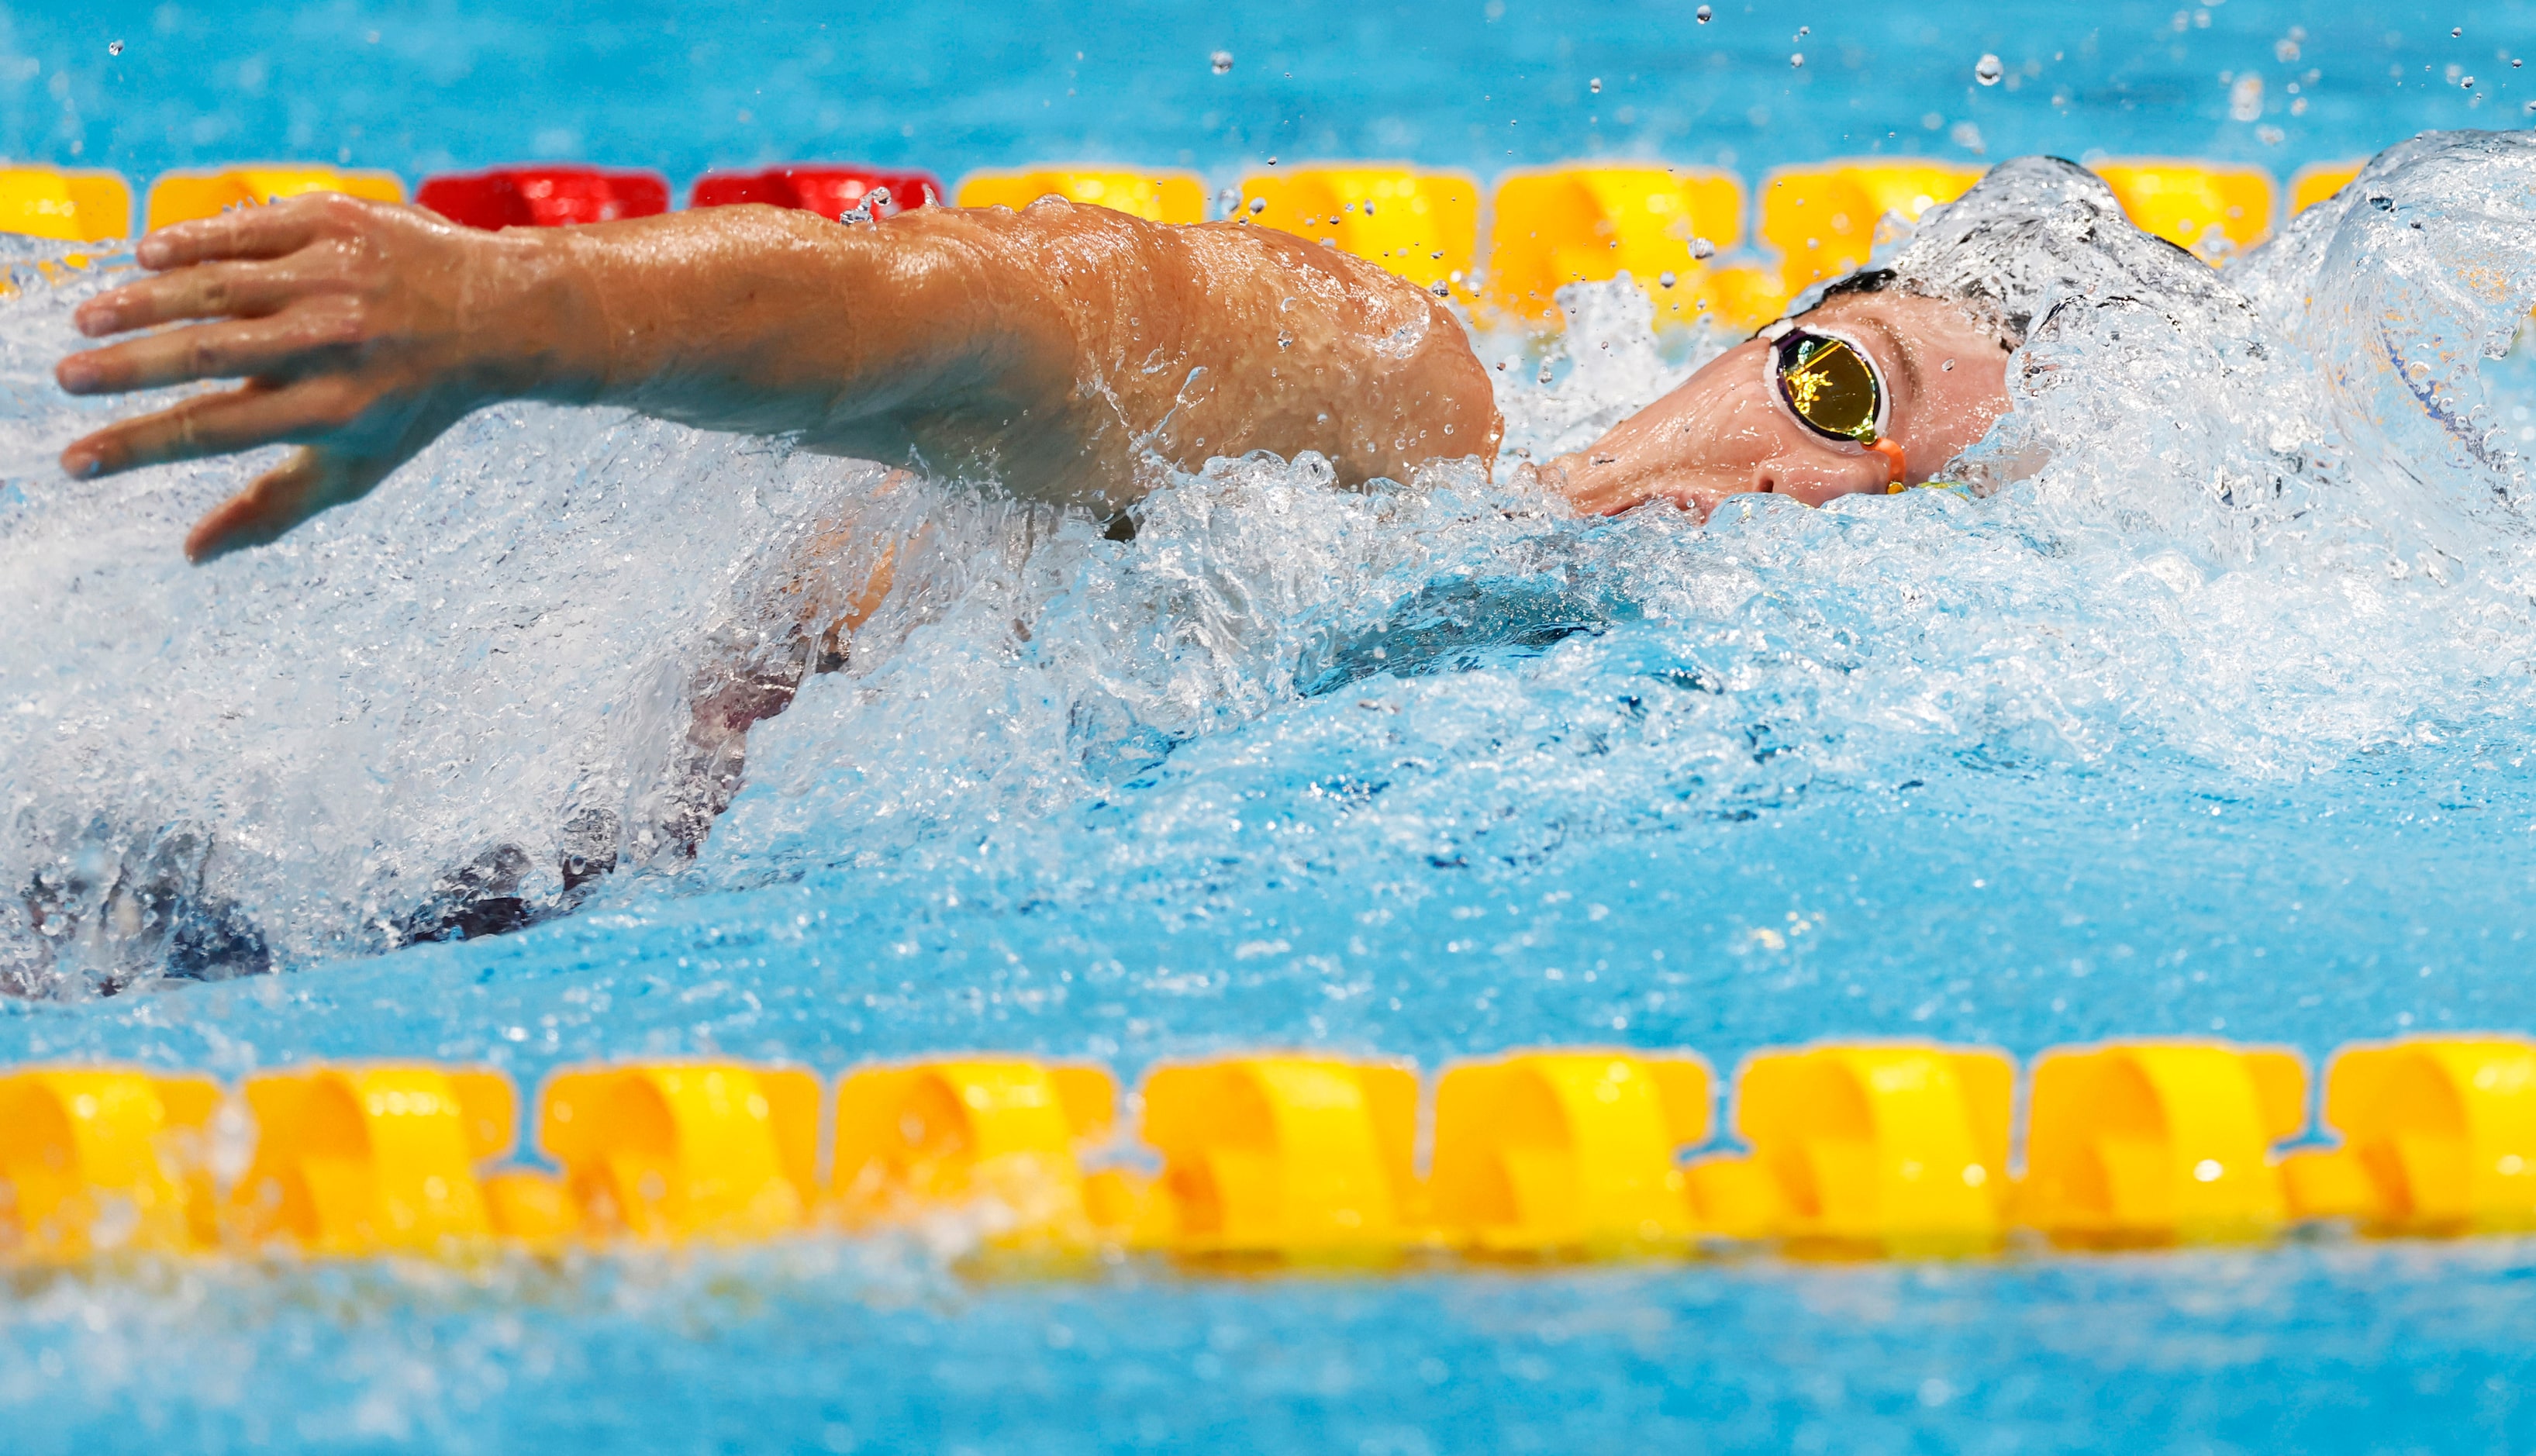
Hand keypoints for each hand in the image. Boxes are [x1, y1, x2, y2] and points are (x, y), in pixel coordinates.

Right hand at [57, 193, 515, 561]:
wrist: (497, 314)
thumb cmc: (410, 401)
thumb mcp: (358, 465)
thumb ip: (274, 507)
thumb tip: (191, 556)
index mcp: (334, 409)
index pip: (213, 430)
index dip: (136, 446)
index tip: (75, 461)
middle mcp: (334, 342)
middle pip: (205, 355)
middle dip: (124, 368)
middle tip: (67, 379)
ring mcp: (335, 276)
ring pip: (216, 286)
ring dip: (142, 302)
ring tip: (88, 321)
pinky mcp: (337, 221)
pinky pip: (244, 229)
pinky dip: (188, 242)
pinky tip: (142, 258)